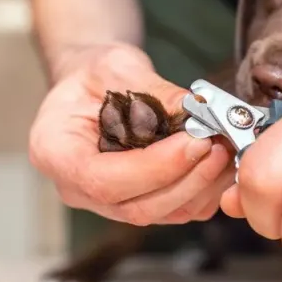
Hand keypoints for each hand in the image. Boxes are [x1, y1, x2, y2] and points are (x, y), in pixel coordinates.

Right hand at [29, 43, 233, 224]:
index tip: (193, 141)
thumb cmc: (94, 75)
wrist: (94, 86)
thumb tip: (196, 111)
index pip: (103, 180)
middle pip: (137, 207)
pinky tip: (222, 162)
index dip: (154, 168)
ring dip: (202, 186)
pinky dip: (206, 191)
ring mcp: (109, 203)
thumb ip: (153, 90)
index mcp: (55, 153)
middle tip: (218, 145)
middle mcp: (78, 189)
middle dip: (186, 179)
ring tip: (226, 148)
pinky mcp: (140, 203)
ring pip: (162, 214)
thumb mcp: (116, 66)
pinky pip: (177, 211)